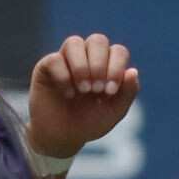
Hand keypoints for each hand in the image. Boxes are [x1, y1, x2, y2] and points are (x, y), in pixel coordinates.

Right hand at [29, 33, 138, 158]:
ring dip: (81, 66)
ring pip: (74, 42)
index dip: (116, 67)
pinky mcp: (46, 67)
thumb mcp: (113, 112)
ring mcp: (66, 60)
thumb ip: (127, 93)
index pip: (118, 51)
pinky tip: (67, 94)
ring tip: (83, 89)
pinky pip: (54, 59)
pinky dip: (63, 76)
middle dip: (99, 64)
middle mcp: (87, 57)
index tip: (110, 91)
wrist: (62, 137)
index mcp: (107, 65)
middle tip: (96, 90)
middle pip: (97, 40)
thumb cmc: (90, 122)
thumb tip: (132, 71)